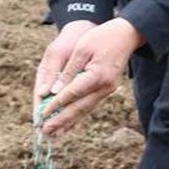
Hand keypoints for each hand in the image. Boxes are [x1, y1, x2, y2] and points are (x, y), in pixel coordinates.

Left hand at [38, 17, 144, 137]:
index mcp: (97, 76)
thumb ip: (68, 71)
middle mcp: (104, 87)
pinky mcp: (106, 90)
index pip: (72, 94)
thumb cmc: (101, 38)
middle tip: (45, 131)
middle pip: (79, 108)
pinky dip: (78, 116)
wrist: (126, 35)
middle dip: (61, 120)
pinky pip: (90, 106)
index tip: (42, 113)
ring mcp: (107, 90)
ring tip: (54, 134)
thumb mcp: (82, 49)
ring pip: (85, 110)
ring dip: (68, 122)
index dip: (55, 104)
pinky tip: (69, 126)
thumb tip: (54, 91)